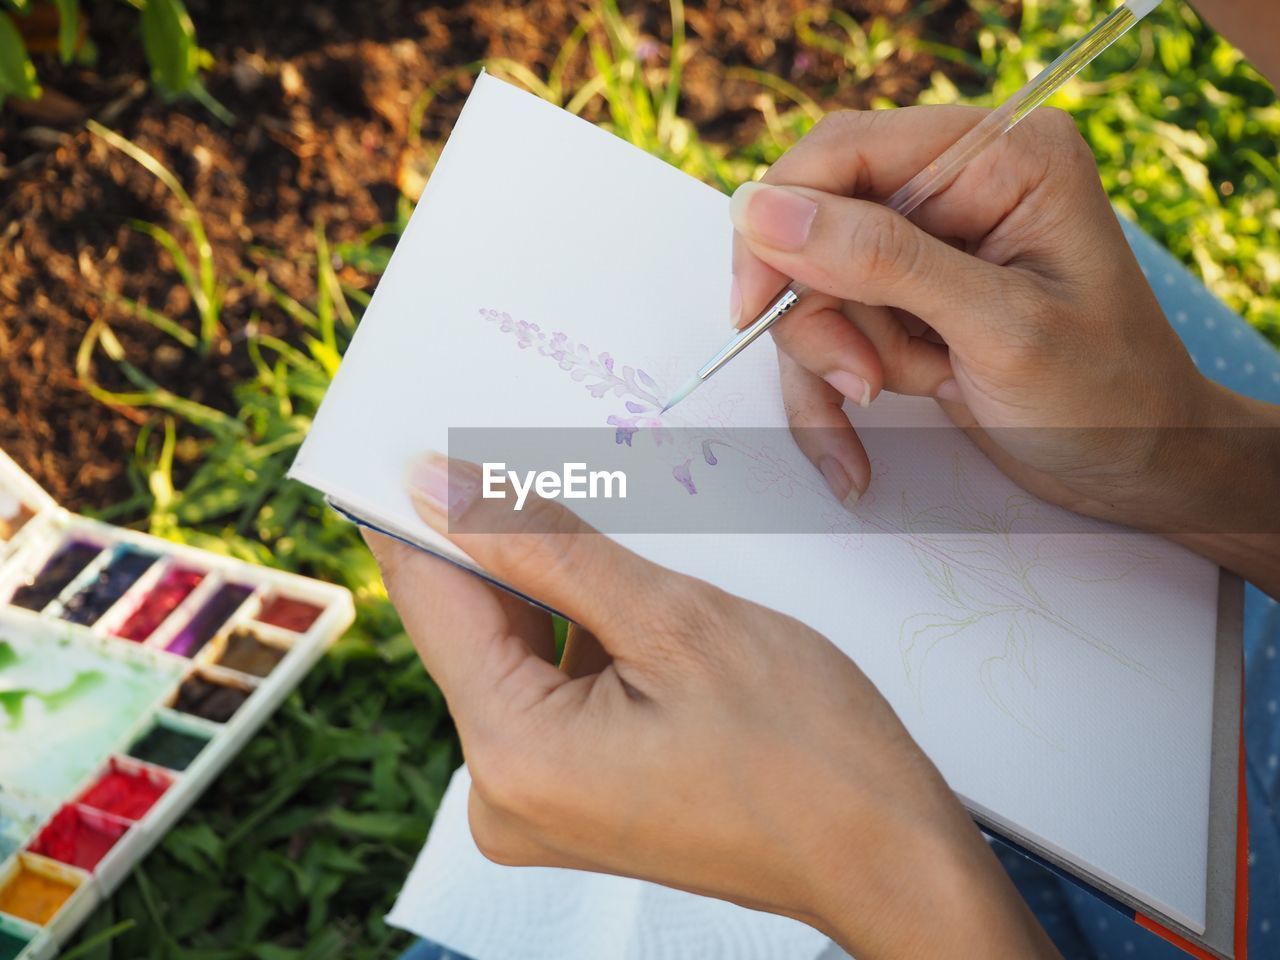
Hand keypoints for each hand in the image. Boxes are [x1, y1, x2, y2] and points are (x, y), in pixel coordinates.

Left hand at [365, 453, 1060, 959]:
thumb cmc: (809, 751)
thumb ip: (542, 548)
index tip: (417, 436)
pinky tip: (628, 603)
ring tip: (617, 546)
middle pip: (471, 628)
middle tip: (540, 465)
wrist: (884, 853)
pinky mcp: (569, 796)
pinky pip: (547, 690)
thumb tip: (441, 487)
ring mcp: (535, 802)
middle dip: (502, 544)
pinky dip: (577, 637)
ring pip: (514, 653)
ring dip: (552, 590)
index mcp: (515, 754)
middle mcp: (503, 793)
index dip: (420, 508)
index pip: (430, 599)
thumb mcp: (675, 621)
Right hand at [732, 106, 1213, 515]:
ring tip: (900, 395)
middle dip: (822, 315)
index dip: (782, 221)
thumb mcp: (997, 328)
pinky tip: (854, 448)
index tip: (755, 306)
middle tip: (863, 377)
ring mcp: (929, 249)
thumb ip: (880, 262)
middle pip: (816, 226)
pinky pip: (830, 335)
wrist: (1137, 472)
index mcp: (999, 156)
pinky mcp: (908, 303)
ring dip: (837, 359)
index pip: (846, 151)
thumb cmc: (1105, 397)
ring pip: (813, 290)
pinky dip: (833, 394)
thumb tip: (763, 210)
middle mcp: (958, 188)